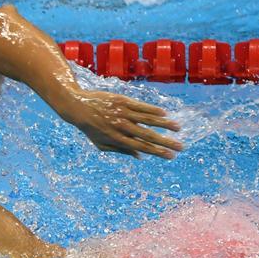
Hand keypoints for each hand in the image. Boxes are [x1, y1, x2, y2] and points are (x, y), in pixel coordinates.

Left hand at [57, 89, 182, 158]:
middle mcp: (121, 127)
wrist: (78, 106)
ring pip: (147, 120)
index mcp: (116, 139)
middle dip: (165, 142)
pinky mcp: (122, 101)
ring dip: (164, 125)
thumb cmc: (90, 128)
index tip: (171, 156)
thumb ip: (120, 150)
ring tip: (178, 128)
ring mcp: (122, 113)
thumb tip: (140, 156)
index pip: (141, 147)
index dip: (157, 152)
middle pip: (147, 136)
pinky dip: (153, 110)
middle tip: (181, 147)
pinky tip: (165, 114)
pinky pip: (141, 106)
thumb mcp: (101, 144)